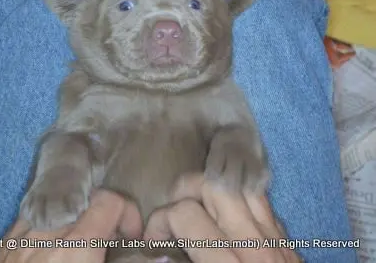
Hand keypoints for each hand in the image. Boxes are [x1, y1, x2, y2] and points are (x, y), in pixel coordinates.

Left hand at [0, 190, 141, 262]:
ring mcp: (20, 238)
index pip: (109, 201)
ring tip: (79, 245)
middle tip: (109, 241)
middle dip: (105, 216)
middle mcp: (46, 235)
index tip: (131, 236)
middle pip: (86, 199)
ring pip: (59, 204)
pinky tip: (51, 246)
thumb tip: (165, 259)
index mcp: (76, 249)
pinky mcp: (3, 245)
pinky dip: (49, 225)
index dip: (127, 214)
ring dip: (77, 219)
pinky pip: (33, 217)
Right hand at [144, 173, 301, 262]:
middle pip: (212, 186)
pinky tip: (224, 208)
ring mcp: (273, 234)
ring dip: (209, 187)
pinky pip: (258, 195)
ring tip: (196, 204)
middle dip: (182, 192)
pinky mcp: (284, 234)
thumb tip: (159, 256)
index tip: (153, 240)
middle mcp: (253, 243)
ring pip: (237, 183)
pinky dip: (236, 193)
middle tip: (173, 214)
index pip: (185, 215)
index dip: (158, 222)